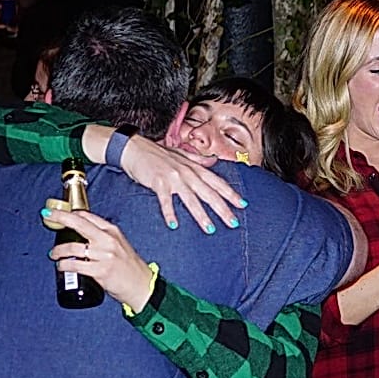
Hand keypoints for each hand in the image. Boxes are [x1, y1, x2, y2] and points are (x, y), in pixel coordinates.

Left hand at [46, 208, 156, 312]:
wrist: (141, 284)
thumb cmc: (129, 266)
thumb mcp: (118, 245)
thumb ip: (101, 237)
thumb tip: (79, 233)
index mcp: (112, 231)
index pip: (87, 216)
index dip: (70, 213)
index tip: (57, 212)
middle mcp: (108, 240)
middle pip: (79, 223)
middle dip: (60, 217)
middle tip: (47, 215)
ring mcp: (104, 255)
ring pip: (72, 247)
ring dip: (58, 250)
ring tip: (53, 254)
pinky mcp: (100, 270)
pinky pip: (74, 265)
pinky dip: (63, 265)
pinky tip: (61, 266)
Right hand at [120, 136, 245, 232]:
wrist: (135, 148)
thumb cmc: (158, 153)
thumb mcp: (182, 155)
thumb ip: (199, 160)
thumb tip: (214, 161)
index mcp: (195, 167)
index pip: (217, 182)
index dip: (231, 194)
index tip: (243, 204)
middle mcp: (188, 172)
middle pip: (209, 193)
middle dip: (222, 209)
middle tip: (233, 223)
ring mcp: (174, 178)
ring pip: (191, 199)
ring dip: (201, 215)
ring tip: (210, 229)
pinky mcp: (158, 182)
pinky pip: (165, 200)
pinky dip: (169, 212)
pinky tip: (174, 224)